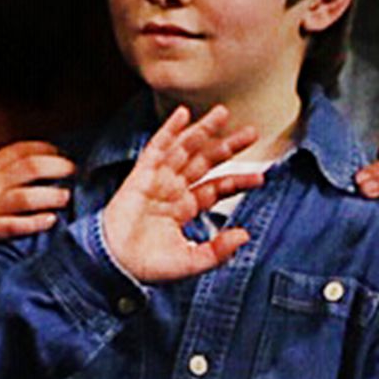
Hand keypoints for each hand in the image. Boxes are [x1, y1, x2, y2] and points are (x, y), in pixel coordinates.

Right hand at [0, 140, 74, 257]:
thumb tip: (10, 174)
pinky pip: (12, 225)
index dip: (43, 149)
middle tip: (74, 171)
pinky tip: (49, 222)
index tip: (60, 152)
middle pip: (27, 168)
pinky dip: (33, 223)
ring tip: (67, 197)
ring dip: (50, 195)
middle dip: (56, 167)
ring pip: (24, 195)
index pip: (16, 151)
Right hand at [98, 105, 257, 285]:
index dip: (237, 180)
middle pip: (205, 161)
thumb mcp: (192, 261)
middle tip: (250, 132)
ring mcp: (158, 179)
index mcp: (186, 207)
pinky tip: (182, 114)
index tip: (260, 177)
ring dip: (203, 130)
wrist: (117, 262)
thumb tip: (245, 235)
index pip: (216, 187)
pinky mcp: (141, 174)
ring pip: (185, 149)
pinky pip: (157, 147)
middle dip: (227, 146)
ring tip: (222, 113)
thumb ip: (218, 249)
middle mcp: (174, 189)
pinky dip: (169, 130)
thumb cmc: (149, 264)